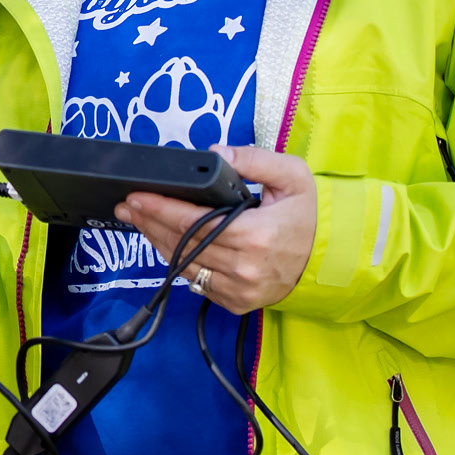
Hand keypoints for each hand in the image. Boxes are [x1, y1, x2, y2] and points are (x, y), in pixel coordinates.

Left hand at [117, 145, 317, 313]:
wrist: (327, 260)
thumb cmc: (308, 216)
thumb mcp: (292, 177)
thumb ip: (254, 160)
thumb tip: (216, 153)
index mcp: (257, 236)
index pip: (195, 222)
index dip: (161, 209)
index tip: (137, 197)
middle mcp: (245, 267)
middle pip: (183, 243)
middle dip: (150, 222)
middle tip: (128, 205)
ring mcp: (239, 289)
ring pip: (184, 265)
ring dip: (157, 241)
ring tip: (139, 220)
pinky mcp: (235, 301)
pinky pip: (195, 281)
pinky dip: (177, 260)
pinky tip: (163, 241)